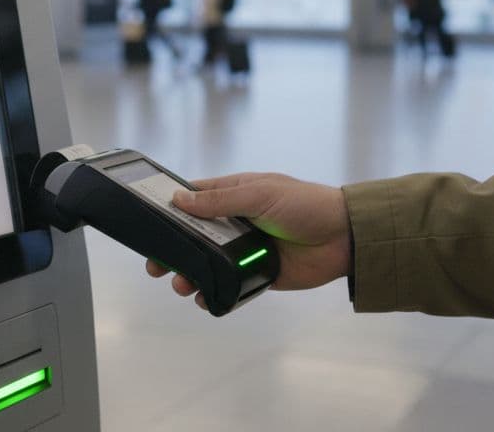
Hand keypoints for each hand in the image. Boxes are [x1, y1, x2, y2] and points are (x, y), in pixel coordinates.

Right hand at [144, 172, 350, 309]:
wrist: (345, 238)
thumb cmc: (305, 205)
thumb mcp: (260, 195)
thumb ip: (220, 200)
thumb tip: (179, 200)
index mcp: (236, 194)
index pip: (195, 199)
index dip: (171, 209)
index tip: (148, 223)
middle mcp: (237, 221)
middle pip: (194, 236)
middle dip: (172, 250)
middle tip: (155, 265)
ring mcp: (245, 249)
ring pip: (207, 263)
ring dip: (189, 273)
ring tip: (181, 284)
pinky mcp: (257, 274)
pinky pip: (228, 285)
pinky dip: (213, 292)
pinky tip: (203, 298)